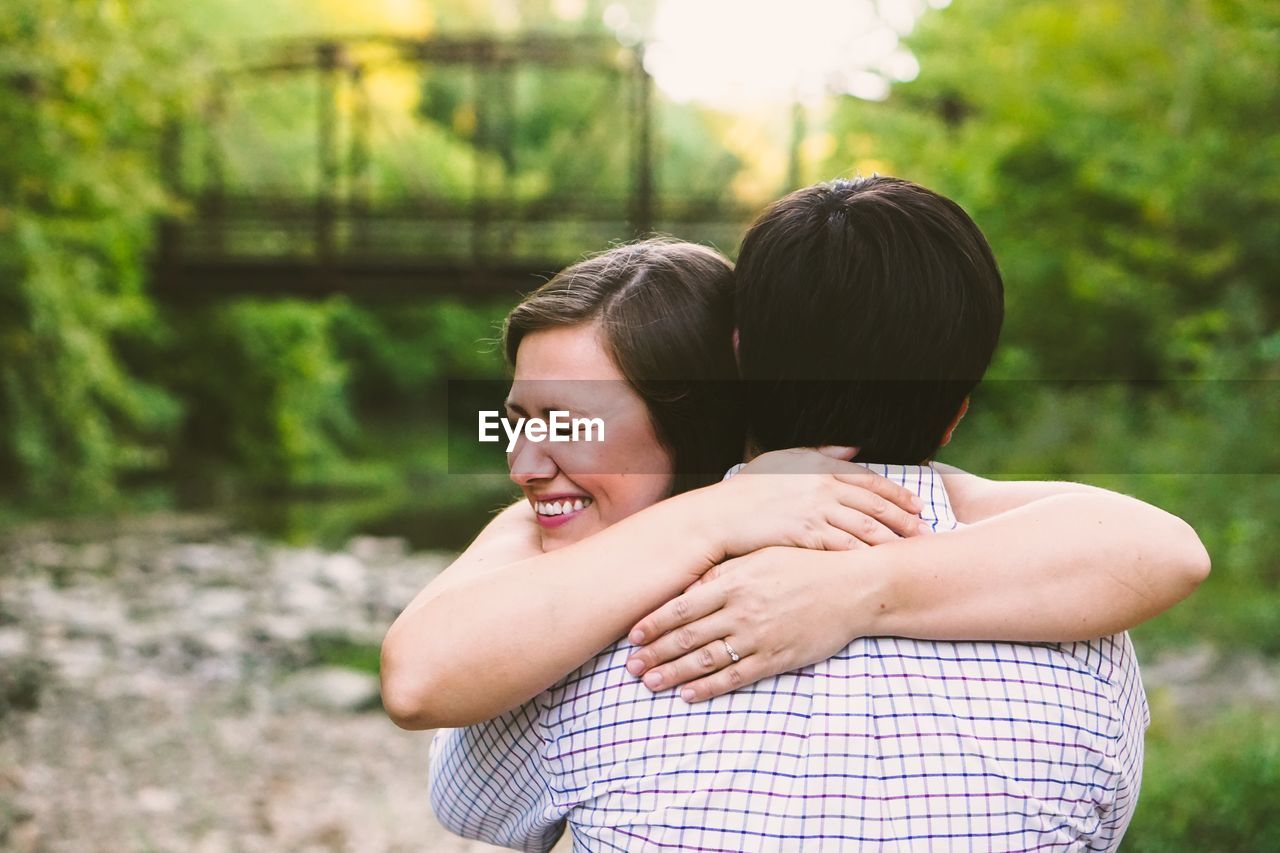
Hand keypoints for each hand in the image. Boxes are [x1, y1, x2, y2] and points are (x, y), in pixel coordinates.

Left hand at [624, 546, 877, 701]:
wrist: (851, 588)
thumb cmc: (804, 566)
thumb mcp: (760, 557)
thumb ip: (724, 573)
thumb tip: (689, 586)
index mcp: (734, 582)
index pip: (682, 606)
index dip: (653, 624)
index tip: (632, 636)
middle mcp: (741, 610)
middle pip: (687, 637)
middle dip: (655, 653)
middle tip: (630, 668)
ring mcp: (758, 637)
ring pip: (706, 660)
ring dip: (674, 674)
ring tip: (650, 683)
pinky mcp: (775, 658)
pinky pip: (735, 677)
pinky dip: (708, 688)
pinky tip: (688, 694)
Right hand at [708, 447, 927, 558]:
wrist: (721, 515)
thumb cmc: (748, 489)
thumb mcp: (784, 459)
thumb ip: (821, 452)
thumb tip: (852, 448)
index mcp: (820, 468)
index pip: (870, 480)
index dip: (898, 493)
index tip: (917, 505)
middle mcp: (823, 488)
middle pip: (875, 504)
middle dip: (904, 519)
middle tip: (925, 532)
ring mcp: (816, 512)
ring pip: (865, 527)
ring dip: (892, 540)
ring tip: (910, 551)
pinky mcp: (807, 536)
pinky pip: (844, 547)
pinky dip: (865, 555)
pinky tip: (880, 564)